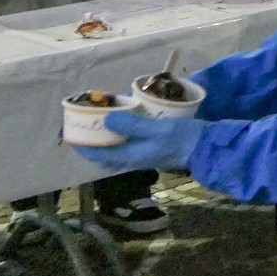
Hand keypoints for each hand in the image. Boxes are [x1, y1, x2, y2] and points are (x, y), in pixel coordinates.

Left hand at [74, 111, 206, 171]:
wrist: (206, 148)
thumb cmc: (182, 139)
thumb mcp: (157, 128)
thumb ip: (132, 125)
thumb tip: (106, 119)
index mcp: (128, 156)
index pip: (95, 154)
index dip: (80, 144)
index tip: (70, 129)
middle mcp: (131, 158)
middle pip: (102, 152)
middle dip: (91, 139)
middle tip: (86, 120)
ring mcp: (140, 155)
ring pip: (114, 148)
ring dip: (105, 136)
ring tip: (103, 117)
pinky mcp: (150, 149)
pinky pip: (126, 143)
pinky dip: (119, 133)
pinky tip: (125, 120)